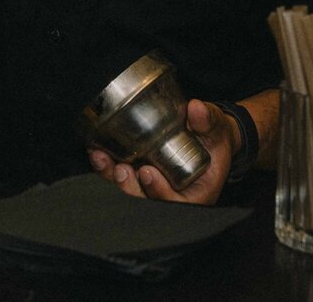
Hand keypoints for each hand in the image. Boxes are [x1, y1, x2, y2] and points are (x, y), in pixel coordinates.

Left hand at [88, 99, 238, 203]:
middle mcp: (171, 197)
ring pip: (129, 193)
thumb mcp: (216, 130)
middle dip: (129, 189)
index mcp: (195, 195)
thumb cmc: (213, 139)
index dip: (160, 192)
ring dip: (111, 178)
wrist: (205, 139)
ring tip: (101, 158)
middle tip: (120, 169)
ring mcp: (152, 190)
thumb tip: (196, 109)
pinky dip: (106, 169)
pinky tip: (96, 153)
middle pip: (146, 204)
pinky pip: (119, 180)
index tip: (148, 173)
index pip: (175, 203)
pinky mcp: (138, 180)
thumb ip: (208, 121)